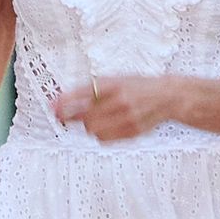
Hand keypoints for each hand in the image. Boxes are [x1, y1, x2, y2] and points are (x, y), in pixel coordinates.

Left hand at [54, 75, 177, 140]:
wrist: (167, 97)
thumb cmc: (138, 86)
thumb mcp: (116, 79)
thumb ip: (92, 88)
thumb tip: (63, 98)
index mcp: (113, 83)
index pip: (82, 93)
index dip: (65, 102)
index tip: (52, 107)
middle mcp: (120, 100)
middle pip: (85, 116)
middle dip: (73, 117)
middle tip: (66, 116)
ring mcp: (127, 117)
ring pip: (93, 130)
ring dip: (88, 127)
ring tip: (95, 119)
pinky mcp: (132, 132)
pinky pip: (104, 139)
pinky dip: (99, 135)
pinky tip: (105, 126)